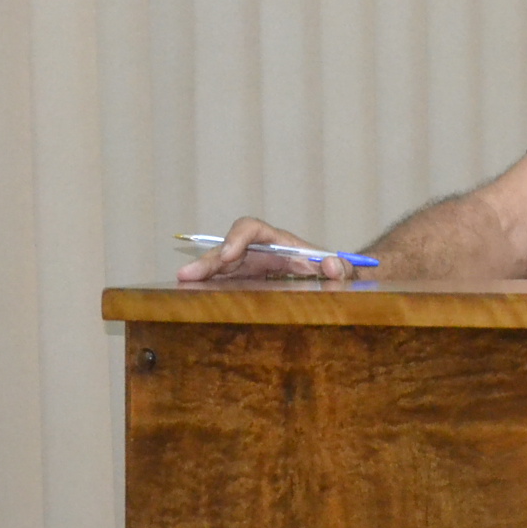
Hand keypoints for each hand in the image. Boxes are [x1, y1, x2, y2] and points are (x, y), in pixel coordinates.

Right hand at [177, 217, 358, 281]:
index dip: (237, 238)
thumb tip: (332, 264)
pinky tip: (190, 298)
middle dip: (208, 260)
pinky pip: (222, 283)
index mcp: (279, 242)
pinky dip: (207, 288)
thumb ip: (344, 267)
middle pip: (227, 249)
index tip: (229, 255)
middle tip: (187, 275)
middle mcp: (259, 251)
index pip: (252, 229)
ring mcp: (248, 268)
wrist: (335, 281)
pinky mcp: (244, 283)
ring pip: (219, 266)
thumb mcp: (345, 269)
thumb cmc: (337, 271)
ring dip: (200, 274)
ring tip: (181, 283)